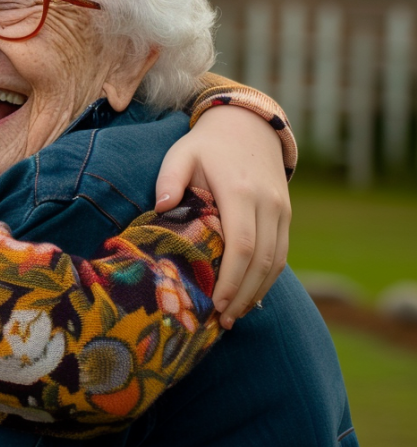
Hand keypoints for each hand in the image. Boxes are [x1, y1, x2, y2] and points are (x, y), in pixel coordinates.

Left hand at [155, 105, 289, 327]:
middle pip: (262, 260)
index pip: (241, 244)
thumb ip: (169, 178)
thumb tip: (160, 207)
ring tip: (234, 316)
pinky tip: (250, 296)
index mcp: (239, 190)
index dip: (232, 279)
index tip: (216, 303)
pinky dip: (268, 278)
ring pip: (277, 261)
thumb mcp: (182, 153)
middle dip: (244, 295)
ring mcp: (281, 210)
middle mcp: (267, 203)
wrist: (248, 125)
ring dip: (258, 292)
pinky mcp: (286, 215)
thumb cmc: (206, 145)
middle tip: (222, 321)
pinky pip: (281, 253)